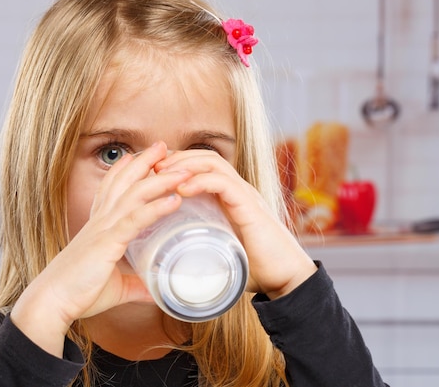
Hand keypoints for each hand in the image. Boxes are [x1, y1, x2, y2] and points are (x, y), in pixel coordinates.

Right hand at [10, 142, 191, 356]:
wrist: (52, 301)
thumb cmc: (77, 293)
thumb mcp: (115, 288)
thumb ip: (136, 285)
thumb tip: (155, 290)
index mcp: (98, 226)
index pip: (111, 189)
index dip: (125, 170)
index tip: (139, 156)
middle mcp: (100, 221)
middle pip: (125, 181)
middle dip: (146, 161)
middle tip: (164, 146)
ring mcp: (103, 228)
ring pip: (135, 194)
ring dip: (160, 179)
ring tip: (183, 168)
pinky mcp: (108, 241)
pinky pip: (136, 218)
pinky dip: (156, 207)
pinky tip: (175, 199)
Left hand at [155, 150, 316, 298]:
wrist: (287, 282)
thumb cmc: (253, 269)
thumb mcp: (218, 251)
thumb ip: (200, 246)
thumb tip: (170, 260)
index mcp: (230, 197)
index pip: (201, 166)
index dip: (176, 164)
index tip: (151, 173)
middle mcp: (239, 190)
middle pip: (204, 157)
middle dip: (176, 158)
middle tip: (151, 168)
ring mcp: (246, 196)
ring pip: (213, 163)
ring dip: (184, 164)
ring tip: (161, 174)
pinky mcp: (251, 207)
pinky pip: (224, 183)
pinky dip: (201, 181)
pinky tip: (182, 189)